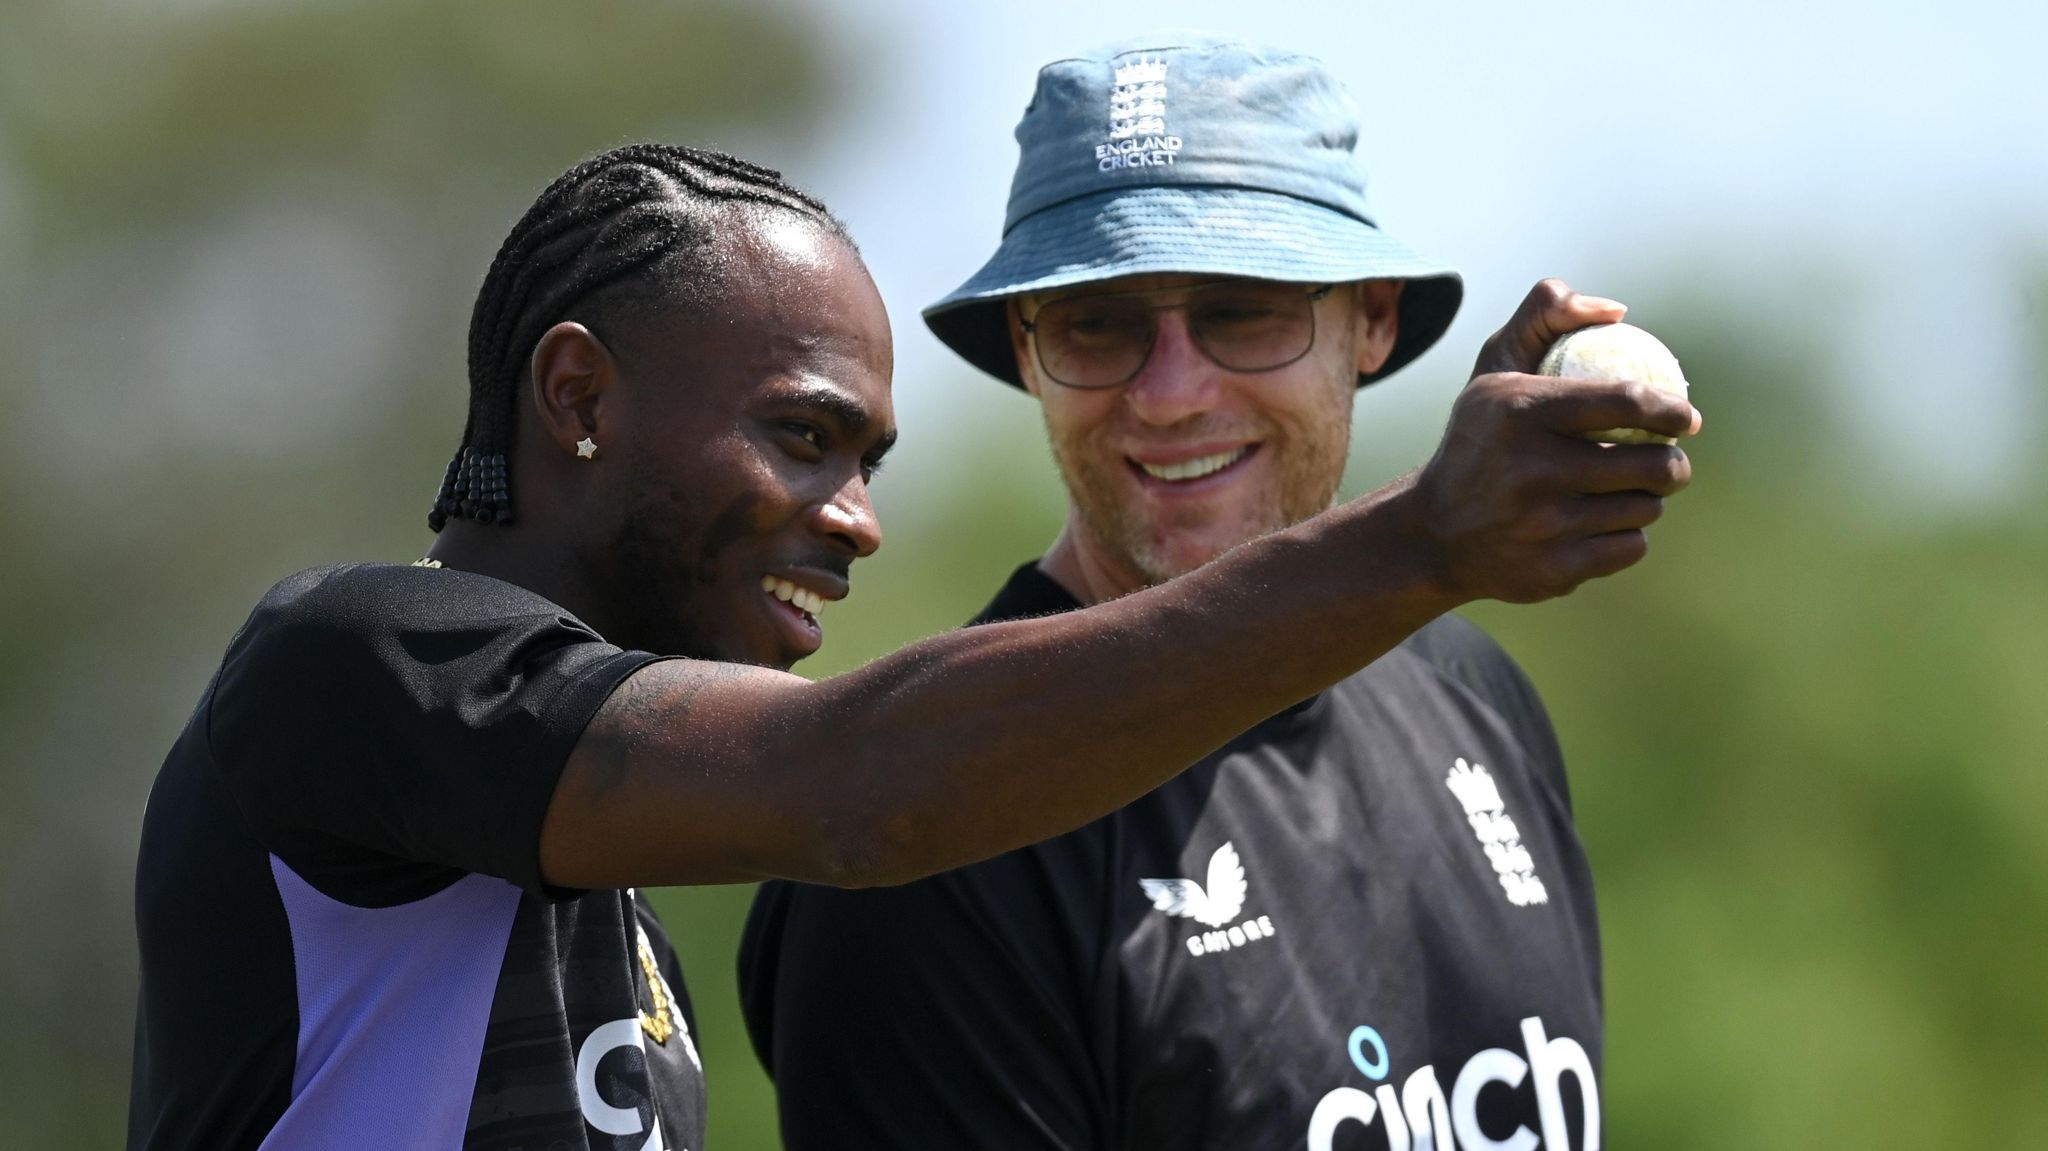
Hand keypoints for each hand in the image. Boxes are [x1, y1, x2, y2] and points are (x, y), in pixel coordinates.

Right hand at [1412, 279, 1700, 603]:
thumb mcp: (1494, 370)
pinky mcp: (1553, 571)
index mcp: (1520, 411)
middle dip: (1675, 463)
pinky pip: (1629, 548)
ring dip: (1650, 499)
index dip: (1673, 410)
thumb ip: (1545, 317)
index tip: (1686, 418)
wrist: (1433, 534)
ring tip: (1631, 492)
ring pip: (1644, 509)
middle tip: (1668, 460)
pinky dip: (1628, 536)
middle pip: (1651, 464)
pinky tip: (1606, 525)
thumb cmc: (1479, 440)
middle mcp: (1530, 469)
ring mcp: (1543, 526)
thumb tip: (1617, 311)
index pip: (1627, 402)